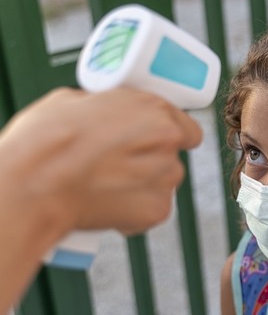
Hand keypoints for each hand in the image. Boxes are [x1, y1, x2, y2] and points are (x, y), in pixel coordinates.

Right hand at [0, 87, 201, 236]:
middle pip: (171, 156)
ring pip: (162, 183)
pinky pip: (151, 211)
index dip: (165, 136)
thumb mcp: (78, 101)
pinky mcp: (157, 211)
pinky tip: (106, 206)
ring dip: (142, 186)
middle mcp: (168, 142)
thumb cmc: (47, 141)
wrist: (36, 183)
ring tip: (105, 187)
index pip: (184, 127)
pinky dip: (134, 212)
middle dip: (148, 162)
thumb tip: (107, 114)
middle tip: (116, 165)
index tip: (149, 142)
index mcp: (154, 110)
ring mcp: (166, 178)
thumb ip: (109, 109)